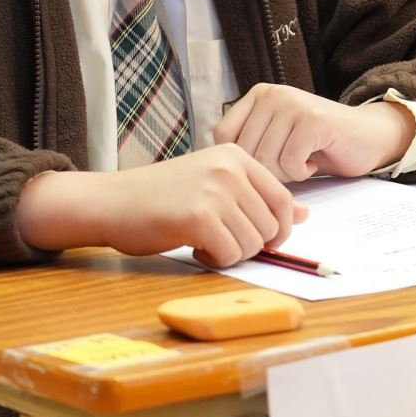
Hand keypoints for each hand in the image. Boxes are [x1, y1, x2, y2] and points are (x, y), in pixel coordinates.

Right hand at [15, 144, 302, 266]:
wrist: (110, 202)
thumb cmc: (160, 198)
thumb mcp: (213, 185)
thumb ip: (257, 197)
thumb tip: (305, 215)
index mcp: (236, 155)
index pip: (284, 200)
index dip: (278, 230)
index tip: (254, 238)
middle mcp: (230, 168)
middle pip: (272, 226)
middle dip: (250, 244)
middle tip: (219, 240)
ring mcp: (215, 191)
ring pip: (253, 243)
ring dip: (232, 254)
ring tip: (204, 242)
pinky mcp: (199, 217)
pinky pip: (231, 254)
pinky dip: (215, 260)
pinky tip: (194, 249)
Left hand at [215, 84, 414, 180]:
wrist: (366, 138)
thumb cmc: (316, 146)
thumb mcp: (275, 139)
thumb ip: (248, 145)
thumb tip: (214, 172)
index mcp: (257, 95)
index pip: (223, 137)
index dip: (241, 162)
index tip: (266, 164)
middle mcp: (272, 94)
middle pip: (244, 152)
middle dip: (266, 172)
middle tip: (289, 166)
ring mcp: (293, 104)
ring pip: (266, 159)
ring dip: (285, 173)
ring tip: (302, 161)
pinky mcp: (313, 120)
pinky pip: (291, 162)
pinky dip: (302, 172)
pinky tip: (313, 161)